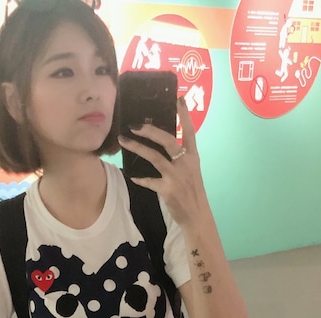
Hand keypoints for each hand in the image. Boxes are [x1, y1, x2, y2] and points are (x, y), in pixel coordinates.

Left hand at [118, 97, 207, 226]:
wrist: (196, 216)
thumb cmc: (192, 192)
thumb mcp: (191, 171)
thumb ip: (180, 157)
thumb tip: (161, 144)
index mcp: (193, 156)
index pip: (189, 131)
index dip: (184, 115)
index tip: (178, 99)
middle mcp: (185, 163)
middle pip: (167, 140)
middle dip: (150, 130)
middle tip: (134, 124)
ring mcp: (176, 176)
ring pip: (154, 157)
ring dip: (137, 148)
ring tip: (124, 140)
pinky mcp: (168, 189)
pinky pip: (149, 181)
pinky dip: (140, 178)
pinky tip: (131, 175)